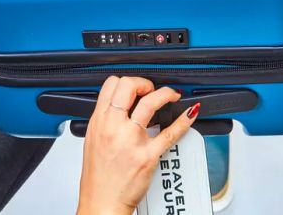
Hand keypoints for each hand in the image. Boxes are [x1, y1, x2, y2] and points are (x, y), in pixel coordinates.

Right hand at [76, 76, 199, 214]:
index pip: (112, 84)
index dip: (127, 80)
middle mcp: (114, 126)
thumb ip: (106, 120)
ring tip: (172, 95)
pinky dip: (184, 121)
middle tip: (151, 89)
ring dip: (166, 93)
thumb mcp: (93, 139)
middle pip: (129, 86)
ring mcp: (132, 140)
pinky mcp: (148, 155)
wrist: (103, 202)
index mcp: (99, 121)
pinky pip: (171, 132)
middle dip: (145, 83)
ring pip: (151, 102)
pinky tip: (190, 115)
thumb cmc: (98, 177)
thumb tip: (120, 107)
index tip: (136, 87)